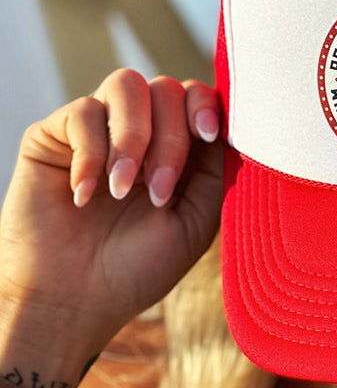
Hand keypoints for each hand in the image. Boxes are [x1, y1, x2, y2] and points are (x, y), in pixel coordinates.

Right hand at [0, 69, 223, 379]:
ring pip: (127, 83)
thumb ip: (217, 169)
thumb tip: (231, 124)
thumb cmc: (140, 266)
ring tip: (122, 191)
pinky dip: (91, 153)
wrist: (75, 303)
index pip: (198, 96)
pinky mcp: (53, 136)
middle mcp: (141, 130)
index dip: (207, 105)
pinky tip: (86, 196)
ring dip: (134, 137)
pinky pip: (82, 111)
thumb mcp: (197, 219)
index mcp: (178, 147)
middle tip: (158, 194)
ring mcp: (98, 128)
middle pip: (167, 88)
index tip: (209, 135)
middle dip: (171, 140)